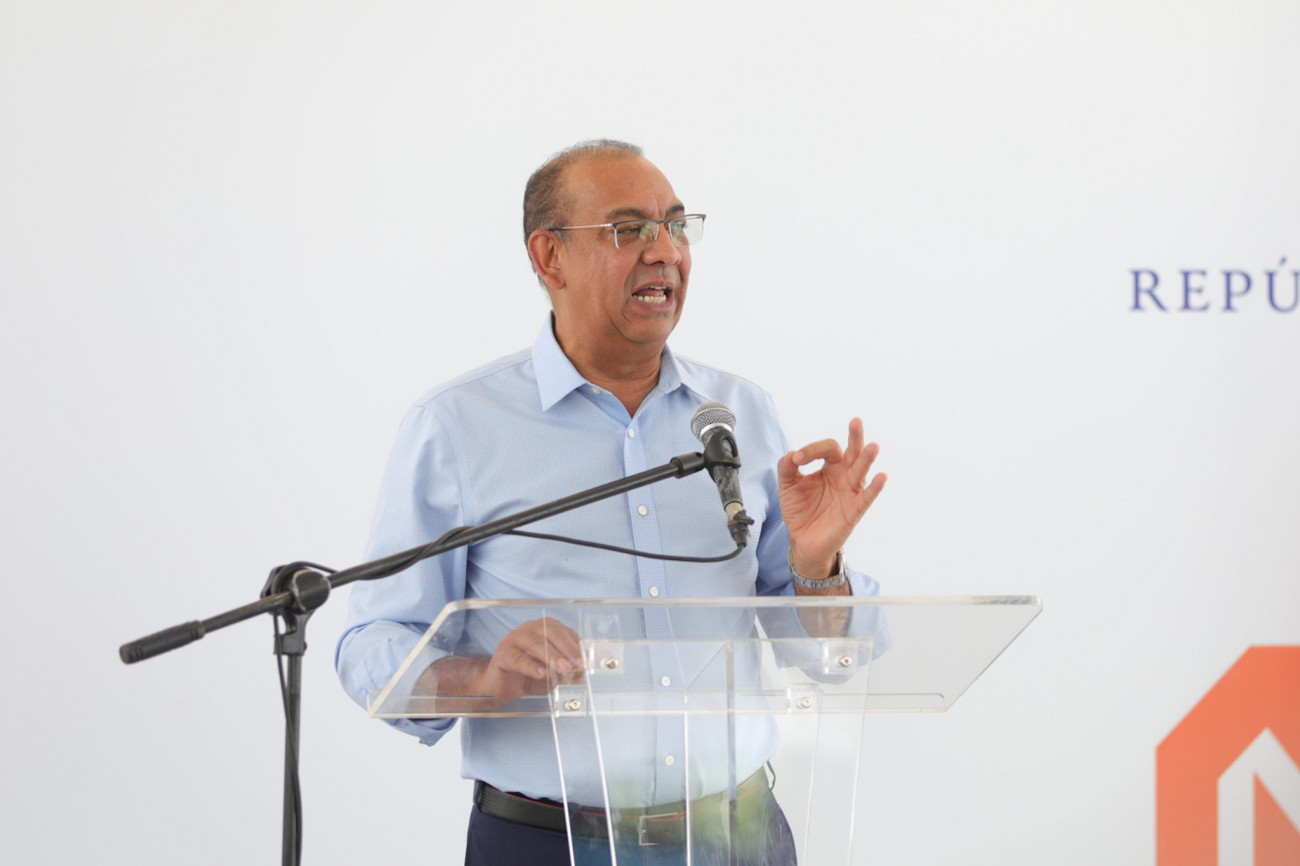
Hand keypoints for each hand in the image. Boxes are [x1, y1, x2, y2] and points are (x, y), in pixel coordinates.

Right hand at [421, 617, 583, 710]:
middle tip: (577, 666)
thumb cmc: (528, 676)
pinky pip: (518, 658)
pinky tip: (541, 674)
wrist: (501, 688)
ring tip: (563, 669)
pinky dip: (531, 666)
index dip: (576, 646)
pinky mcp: (502, 655)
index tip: (585, 662)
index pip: (563, 632)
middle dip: (567, 650)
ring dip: (552, 656)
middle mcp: (530, 629)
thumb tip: (581, 675)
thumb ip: (565, 674)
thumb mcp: (552, 676)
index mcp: (544, 629)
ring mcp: (514, 639)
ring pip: (535, 643)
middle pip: (551, 632)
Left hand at [778, 418, 885, 579]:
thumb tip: (792, 454)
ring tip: (873, 446)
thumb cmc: (800, 510)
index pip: (827, 449)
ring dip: (867, 459)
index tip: (797, 460)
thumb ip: (786, 468)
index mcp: (830, 466)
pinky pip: (867, 497)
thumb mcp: (788, 486)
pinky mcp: (854, 510)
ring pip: (861, 471)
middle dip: (855, 436)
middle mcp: (844, 475)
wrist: (802, 540)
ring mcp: (851, 491)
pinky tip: (881, 476)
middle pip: (853, 452)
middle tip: (856, 421)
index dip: (811, 450)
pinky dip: (874, 488)